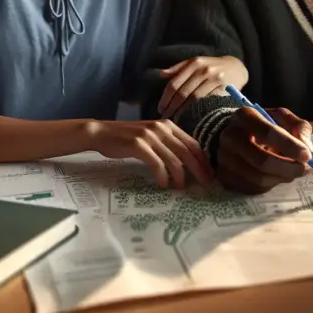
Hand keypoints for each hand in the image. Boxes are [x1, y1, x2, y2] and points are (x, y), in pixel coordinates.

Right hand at [89, 120, 214, 188]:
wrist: (101, 133)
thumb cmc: (127, 138)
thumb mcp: (151, 136)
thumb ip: (168, 144)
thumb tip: (186, 163)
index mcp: (168, 125)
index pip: (193, 143)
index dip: (203, 159)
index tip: (210, 173)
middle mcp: (161, 128)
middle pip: (188, 151)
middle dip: (199, 169)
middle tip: (205, 183)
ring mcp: (150, 136)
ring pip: (174, 159)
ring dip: (180, 176)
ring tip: (180, 187)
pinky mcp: (138, 145)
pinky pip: (157, 164)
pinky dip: (163, 176)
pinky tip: (163, 184)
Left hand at [159, 56, 248, 118]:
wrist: (236, 67)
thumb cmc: (211, 66)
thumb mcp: (196, 62)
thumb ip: (178, 68)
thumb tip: (161, 74)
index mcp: (194, 64)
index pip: (174, 84)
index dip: (165, 99)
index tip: (160, 109)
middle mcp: (204, 70)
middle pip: (182, 93)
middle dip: (172, 108)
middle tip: (166, 118)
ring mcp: (215, 79)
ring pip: (194, 99)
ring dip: (184, 112)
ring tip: (177, 120)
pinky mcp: (225, 89)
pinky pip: (208, 102)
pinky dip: (199, 111)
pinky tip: (192, 117)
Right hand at [215, 107, 312, 193]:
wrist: (231, 135)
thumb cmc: (261, 125)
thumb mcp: (280, 117)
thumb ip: (298, 126)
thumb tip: (307, 146)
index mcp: (245, 117)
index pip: (268, 133)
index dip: (290, 146)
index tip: (307, 155)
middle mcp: (230, 137)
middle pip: (262, 161)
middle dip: (289, 168)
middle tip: (305, 168)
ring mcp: (224, 159)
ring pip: (259, 178)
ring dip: (282, 178)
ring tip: (292, 171)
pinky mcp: (225, 177)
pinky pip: (253, 188)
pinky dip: (271, 184)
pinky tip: (276, 175)